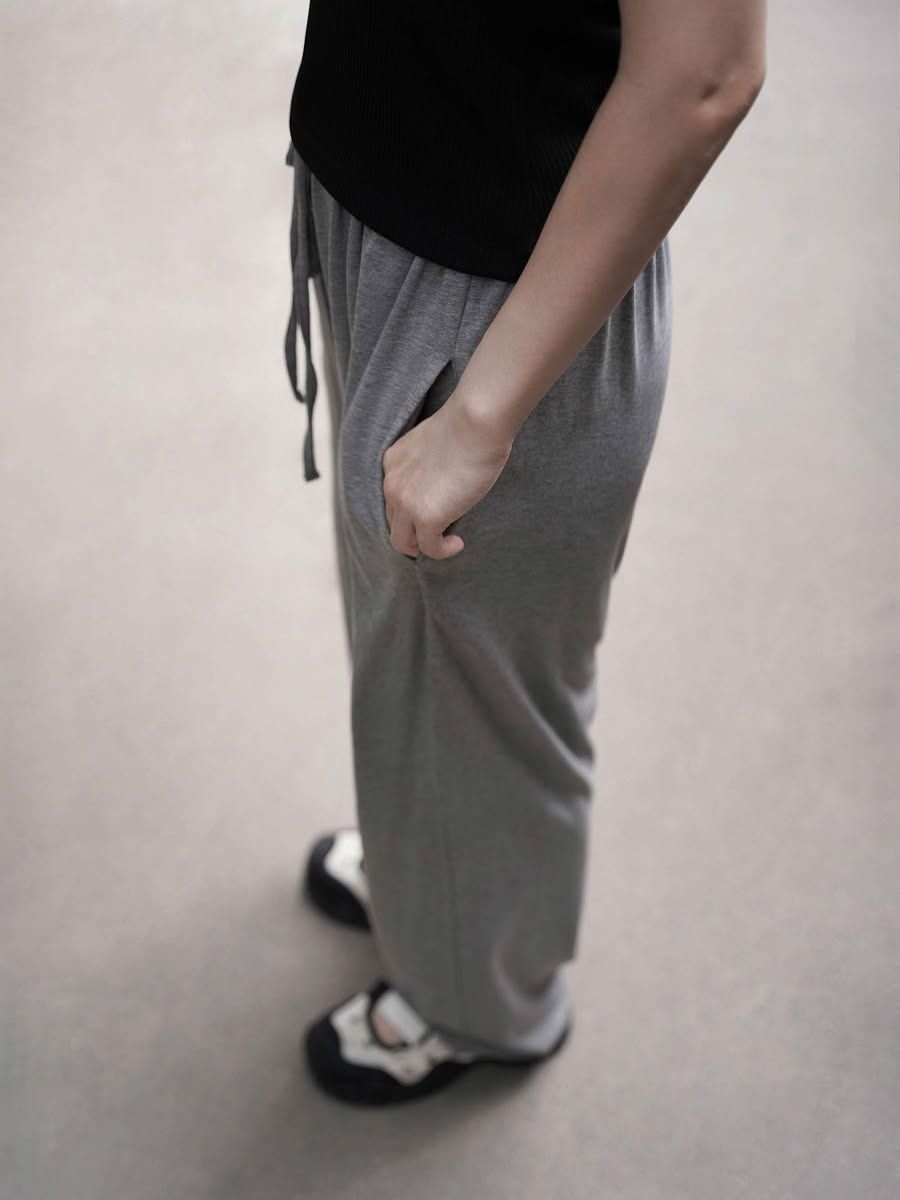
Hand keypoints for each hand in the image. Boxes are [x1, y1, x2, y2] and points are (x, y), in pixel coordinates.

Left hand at [382, 390, 514, 559]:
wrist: (476, 421)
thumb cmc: (470, 425)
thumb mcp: (437, 444)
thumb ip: (432, 464)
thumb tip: (447, 485)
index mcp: (393, 462)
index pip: (393, 498)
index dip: (411, 511)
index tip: (435, 511)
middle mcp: (392, 484)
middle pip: (395, 523)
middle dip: (415, 531)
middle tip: (441, 532)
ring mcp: (406, 502)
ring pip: (403, 541)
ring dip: (425, 545)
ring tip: (448, 540)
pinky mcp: (425, 516)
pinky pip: (429, 548)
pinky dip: (442, 551)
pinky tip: (457, 543)